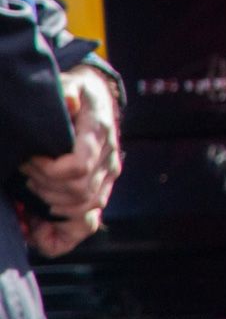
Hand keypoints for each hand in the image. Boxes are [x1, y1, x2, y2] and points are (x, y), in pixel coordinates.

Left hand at [22, 66, 119, 257]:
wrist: (96, 100)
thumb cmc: (78, 93)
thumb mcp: (72, 84)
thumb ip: (69, 91)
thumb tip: (69, 98)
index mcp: (100, 135)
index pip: (79, 167)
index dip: (50, 170)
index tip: (31, 159)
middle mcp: (108, 161)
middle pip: (77, 193)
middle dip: (42, 186)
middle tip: (24, 171)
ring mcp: (106, 180)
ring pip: (81, 210)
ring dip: (48, 205)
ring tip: (27, 192)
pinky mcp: (99, 192)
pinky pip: (86, 225)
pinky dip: (61, 234)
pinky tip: (38, 230)